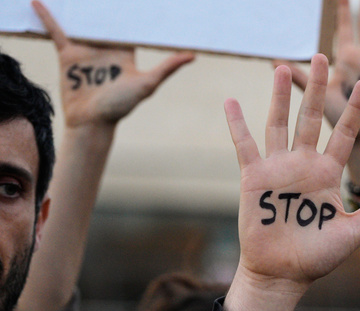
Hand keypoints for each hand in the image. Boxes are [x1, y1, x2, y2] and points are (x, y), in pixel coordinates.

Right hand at [33, 0, 192, 128]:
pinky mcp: (68, 55)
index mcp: (124, 51)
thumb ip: (167, 68)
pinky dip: (48, 17)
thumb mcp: (147, 84)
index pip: (128, 26)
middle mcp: (106, 48)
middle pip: (103, 21)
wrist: (92, 121)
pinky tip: (38, 2)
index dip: (130, 10)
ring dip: (77, 7)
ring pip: (80, 22)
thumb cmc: (122, 106)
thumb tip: (192, 55)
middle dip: (102, 5)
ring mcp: (86, 50)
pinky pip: (56, 31)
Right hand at [223, 56, 359, 310]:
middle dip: (317, 89)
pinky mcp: (255, 178)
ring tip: (282, 66)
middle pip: (312, 118)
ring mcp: (279, 169)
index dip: (354, 111)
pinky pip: (245, 146)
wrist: (282, 274)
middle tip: (323, 56)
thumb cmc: (317, 257)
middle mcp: (305, 165)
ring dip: (280, 96)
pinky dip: (237, 125)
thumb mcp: (351, 232)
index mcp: (329, 174)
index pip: (345, 135)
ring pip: (280, 123)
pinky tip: (232, 101)